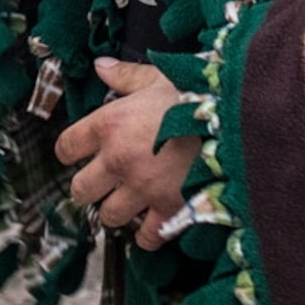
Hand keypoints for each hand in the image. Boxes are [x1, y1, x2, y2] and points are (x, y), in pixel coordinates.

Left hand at [55, 58, 198, 242]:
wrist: (238, 119)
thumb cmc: (198, 94)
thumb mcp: (159, 78)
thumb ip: (126, 76)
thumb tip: (101, 67)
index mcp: (110, 125)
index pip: (66, 147)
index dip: (70, 152)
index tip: (79, 154)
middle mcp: (118, 160)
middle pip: (80, 190)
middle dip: (90, 188)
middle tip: (104, 183)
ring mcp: (142, 189)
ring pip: (109, 216)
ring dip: (118, 211)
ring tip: (131, 201)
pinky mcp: (169, 209)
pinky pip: (147, 237)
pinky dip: (149, 234)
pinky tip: (155, 221)